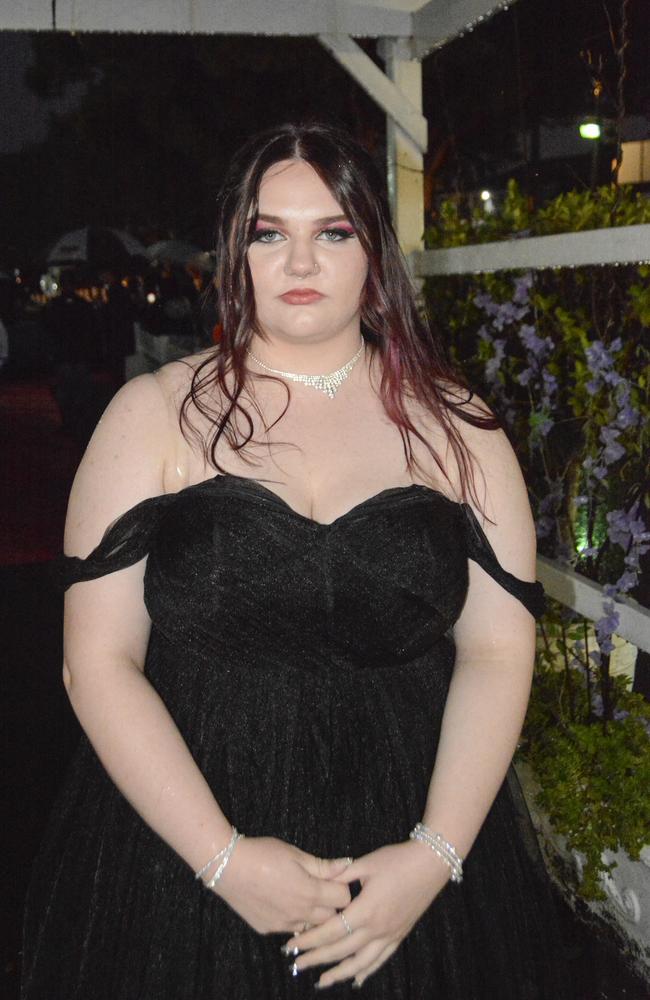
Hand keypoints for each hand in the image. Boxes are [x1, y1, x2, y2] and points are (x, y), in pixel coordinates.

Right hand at [213, 835, 352, 934]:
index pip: (344, 899)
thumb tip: (347, 865)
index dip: (342, 887)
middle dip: (332, 905)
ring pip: (311, 927)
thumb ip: (323, 866)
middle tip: (322, 889)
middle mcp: (300, 914)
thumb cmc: (263, 854)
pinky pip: (290, 930)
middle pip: (331, 918)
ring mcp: (283, 925)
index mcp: (310, 892)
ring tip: (302, 897)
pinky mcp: (268, 929)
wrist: (227, 867)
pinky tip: (283, 904)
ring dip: (313, 916)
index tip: (336, 879)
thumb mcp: (295, 854)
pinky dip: (294, 920)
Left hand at [281, 840, 450, 988]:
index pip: (330, 932)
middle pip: (341, 951)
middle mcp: (376, 928)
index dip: (310, 940)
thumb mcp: (367, 863)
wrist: (430, 865)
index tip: (293, 945)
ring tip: (321, 981)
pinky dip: (366, 972)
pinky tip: (355, 980)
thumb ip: (342, 874)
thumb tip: (320, 879)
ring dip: (339, 974)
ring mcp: (389, 935)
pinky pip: (380, 960)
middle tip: (297, 965)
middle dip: (317, 959)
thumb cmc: (397, 860)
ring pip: (360, 963)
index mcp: (365, 910)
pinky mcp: (399, 936)